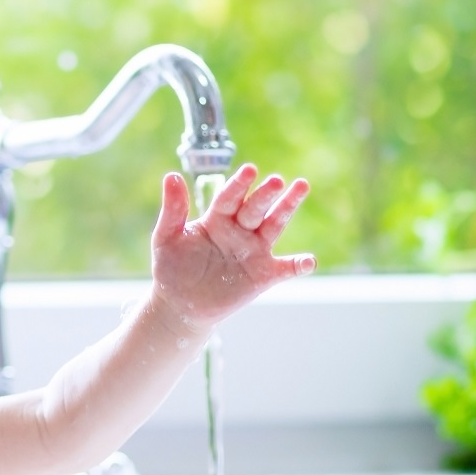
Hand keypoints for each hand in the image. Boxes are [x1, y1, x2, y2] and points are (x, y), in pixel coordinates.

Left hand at [151, 164, 314, 331]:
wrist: (179, 304)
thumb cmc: (171, 266)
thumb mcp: (166, 237)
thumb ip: (173, 209)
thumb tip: (171, 175)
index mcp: (217, 217)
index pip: (230, 197)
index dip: (239, 185)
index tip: (250, 170)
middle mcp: (239, 229)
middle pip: (255, 208)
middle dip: (265, 195)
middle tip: (276, 180)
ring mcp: (253, 250)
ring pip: (274, 225)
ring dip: (287, 208)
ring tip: (301, 186)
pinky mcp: (263, 275)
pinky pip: (284, 268)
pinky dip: (298, 265)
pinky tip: (309, 262)